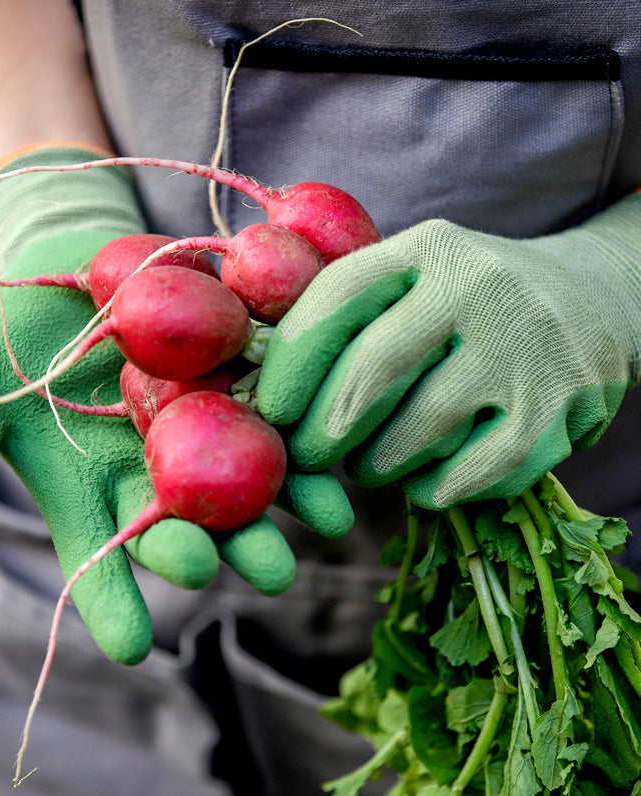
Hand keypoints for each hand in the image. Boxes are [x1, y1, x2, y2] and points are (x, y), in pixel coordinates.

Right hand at [0, 144, 353, 663]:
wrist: (77, 272)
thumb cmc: (20, 337)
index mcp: (92, 491)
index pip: (99, 558)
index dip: (112, 603)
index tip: (132, 646)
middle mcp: (151, 476)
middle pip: (182, 528)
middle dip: (210, 552)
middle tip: (242, 574)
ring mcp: (196, 437)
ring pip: (236, 490)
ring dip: (271, 520)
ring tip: (303, 543)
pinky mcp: (233, 391)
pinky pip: (267, 426)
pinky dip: (295, 456)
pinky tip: (326, 481)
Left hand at [256, 192, 640, 508]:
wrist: (593, 301)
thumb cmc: (467, 304)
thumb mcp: (415, 279)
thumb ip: (348, 315)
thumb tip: (259, 386)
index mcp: (426, 249)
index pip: (336, 301)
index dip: (290, 366)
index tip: (270, 411)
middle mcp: (478, 287)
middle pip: (372, 372)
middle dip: (322, 431)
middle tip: (306, 457)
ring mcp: (524, 348)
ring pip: (417, 431)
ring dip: (375, 464)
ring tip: (367, 464)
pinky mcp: (559, 410)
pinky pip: (469, 474)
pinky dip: (431, 488)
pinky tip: (421, 481)